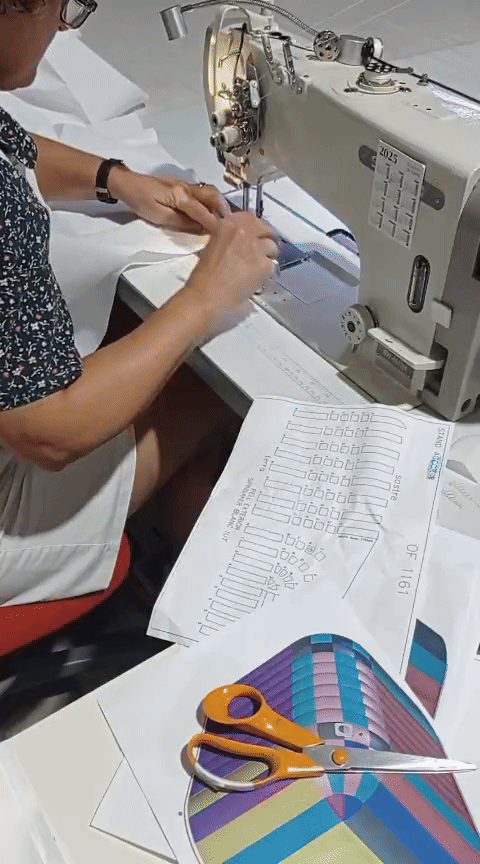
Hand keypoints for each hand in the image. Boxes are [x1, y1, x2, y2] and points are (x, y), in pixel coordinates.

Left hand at [108, 166, 229, 233]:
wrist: (127, 184)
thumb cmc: (140, 201)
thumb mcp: (159, 216)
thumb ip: (182, 222)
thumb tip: (201, 228)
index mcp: (183, 197)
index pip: (205, 212)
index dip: (216, 225)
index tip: (226, 235)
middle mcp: (188, 188)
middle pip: (213, 197)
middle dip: (224, 210)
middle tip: (230, 225)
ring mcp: (186, 185)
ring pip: (210, 192)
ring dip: (219, 204)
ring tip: (223, 219)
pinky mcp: (182, 185)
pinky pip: (203, 192)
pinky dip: (211, 201)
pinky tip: (210, 211)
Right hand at [183, 211, 277, 317]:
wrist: (207, 294)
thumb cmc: (204, 275)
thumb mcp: (211, 246)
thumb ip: (227, 237)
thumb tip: (238, 240)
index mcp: (228, 224)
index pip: (250, 217)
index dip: (254, 228)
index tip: (253, 235)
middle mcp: (244, 232)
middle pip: (266, 228)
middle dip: (265, 238)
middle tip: (261, 249)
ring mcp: (256, 248)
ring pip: (272, 247)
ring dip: (267, 255)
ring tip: (258, 266)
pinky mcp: (264, 265)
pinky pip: (273, 264)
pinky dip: (267, 271)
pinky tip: (257, 277)